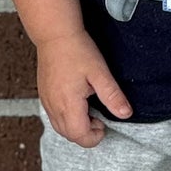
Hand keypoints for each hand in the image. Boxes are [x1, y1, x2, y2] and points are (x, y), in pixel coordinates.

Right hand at [36, 30, 132, 145]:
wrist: (55, 34)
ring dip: (76, 127)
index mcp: (68, 104)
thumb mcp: (100, 72)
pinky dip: (67, 119)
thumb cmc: (77, 50)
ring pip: (60, 128)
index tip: (105, 124)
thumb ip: (112, 96)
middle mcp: (53, 107)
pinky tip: (77, 104)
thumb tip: (126, 114)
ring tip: (90, 109)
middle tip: (100, 117)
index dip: (95, 136)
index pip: (79, 135)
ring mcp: (46, 102)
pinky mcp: (44, 96)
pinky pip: (54, 117)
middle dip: (86, 133)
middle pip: (69, 135)